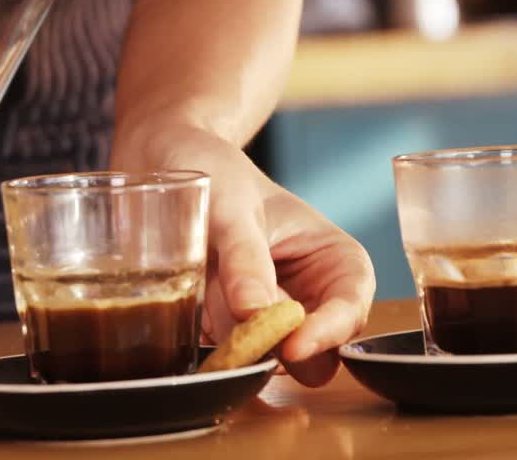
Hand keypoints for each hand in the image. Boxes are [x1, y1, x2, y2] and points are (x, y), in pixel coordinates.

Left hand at [111, 123, 374, 386]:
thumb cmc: (214, 170)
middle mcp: (307, 295)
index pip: (350, 305)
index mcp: (333, 259)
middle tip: (238, 337)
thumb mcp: (232, 206)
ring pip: (266, 355)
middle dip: (277, 346)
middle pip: (314, 346)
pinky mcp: (229, 328)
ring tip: (204, 286)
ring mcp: (268, 315)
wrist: (166, 162)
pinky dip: (208, 339)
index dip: (330, 331)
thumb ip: (245, 257)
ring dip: (234, 337)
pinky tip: (188, 303)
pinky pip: (226, 352)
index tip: (292, 346)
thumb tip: (256, 313)